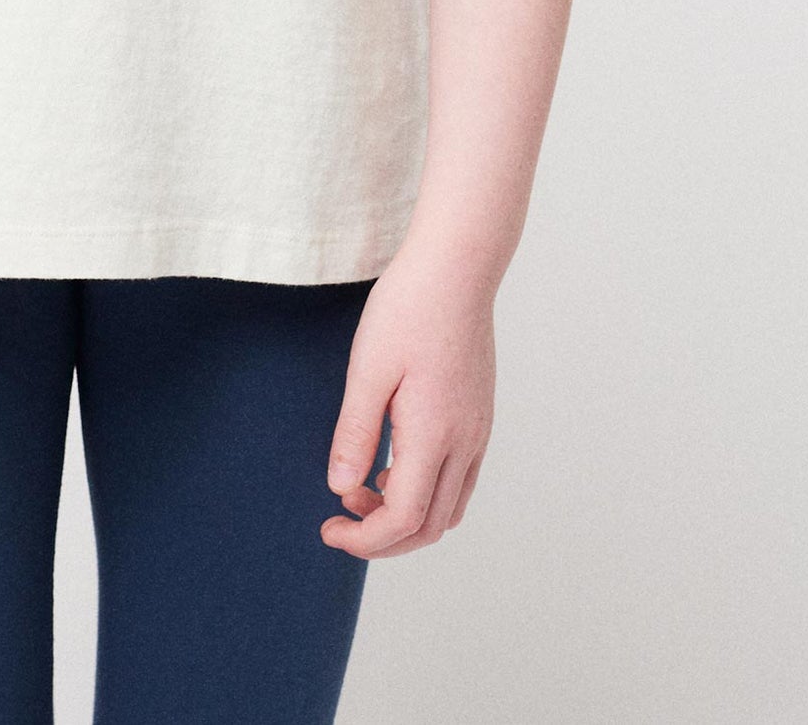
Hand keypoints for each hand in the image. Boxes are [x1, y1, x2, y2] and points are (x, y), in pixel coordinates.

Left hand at [320, 239, 495, 557]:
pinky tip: (394, 465)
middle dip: (383, 538)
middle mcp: (465, 442)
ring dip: (407, 518)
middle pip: (431, 527)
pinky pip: (460, 479)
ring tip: (364, 489)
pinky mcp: (480, 416)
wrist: (457, 267)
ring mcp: (479, 431)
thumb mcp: (368, 368)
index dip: (363, 540)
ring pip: (450, 508)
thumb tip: (340, 489)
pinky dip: (427, 492)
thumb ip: (355, 434)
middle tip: (340, 518)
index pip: (403, 520)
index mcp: (435, 435)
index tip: (328, 528)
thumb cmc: (409, 308)